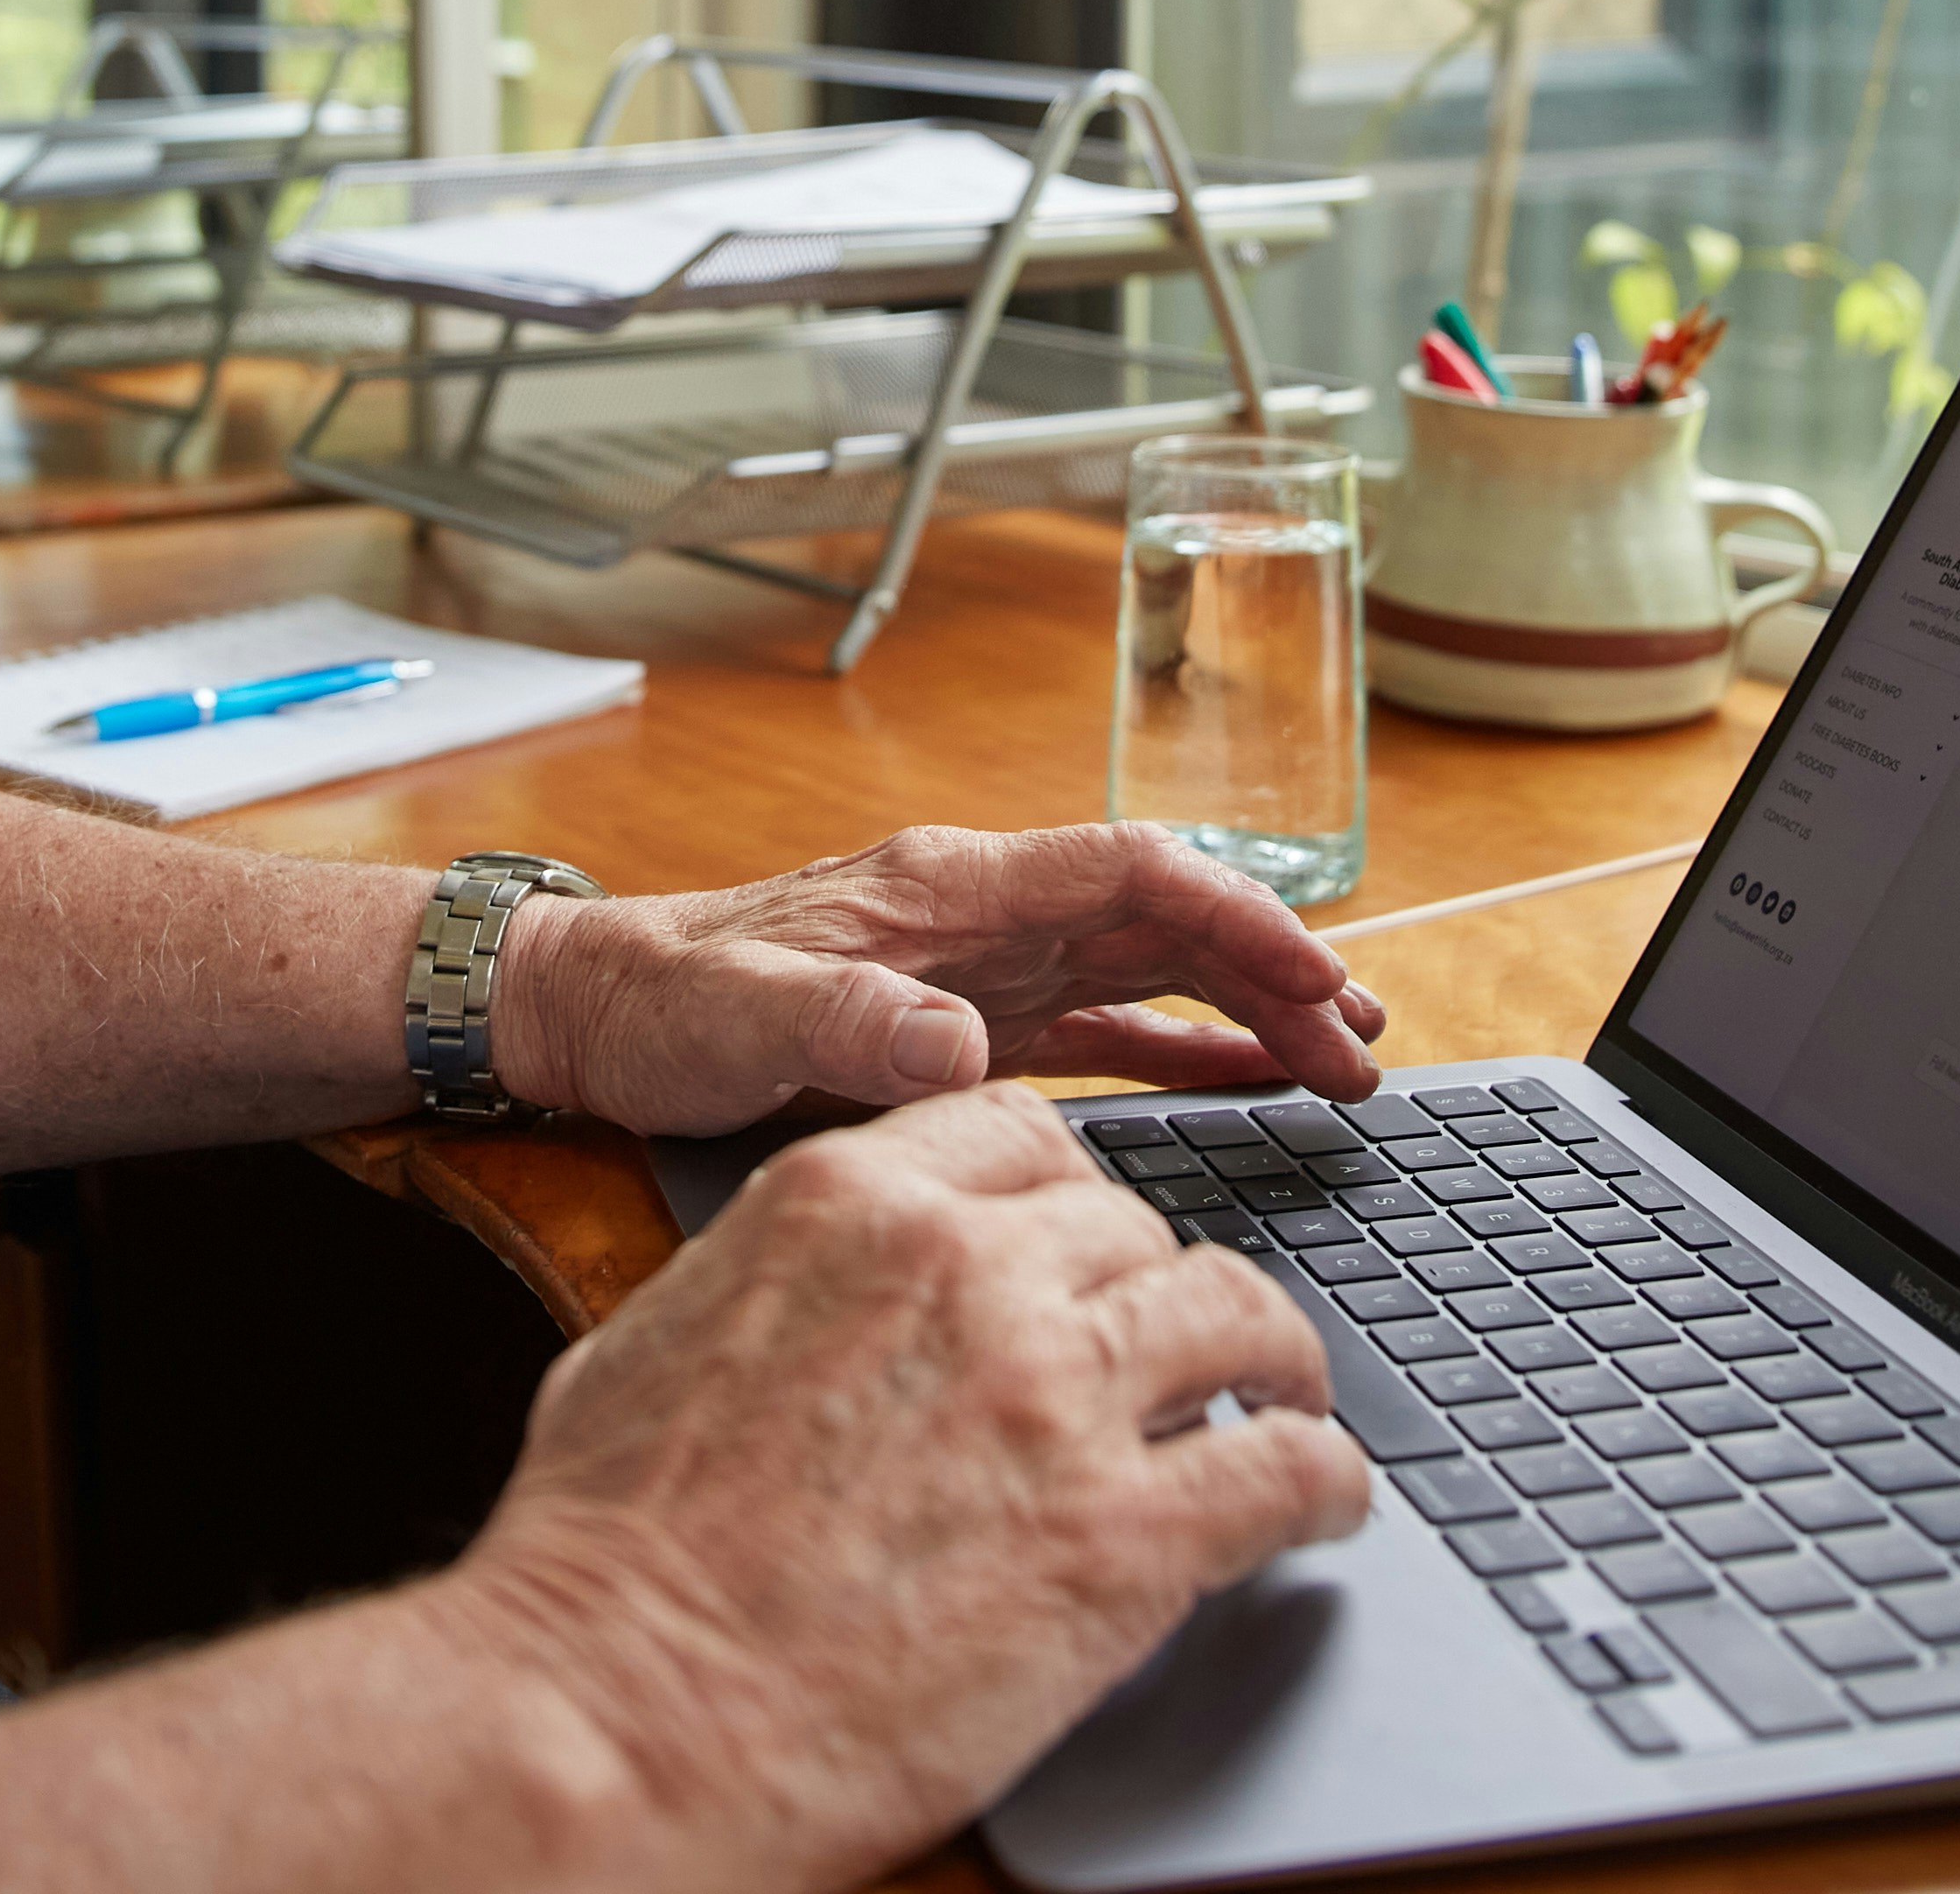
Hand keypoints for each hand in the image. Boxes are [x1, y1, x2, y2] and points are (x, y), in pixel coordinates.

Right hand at [433, 1084, 1370, 1886]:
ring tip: (1289, 1402)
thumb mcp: (653, 1347)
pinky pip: (1285, 1470)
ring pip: (1240, 1315)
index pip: (1023, 1137)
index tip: (1092, 1249)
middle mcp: (967, 1272)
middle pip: (1137, 1227)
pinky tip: (1324, 1504)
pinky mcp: (1125, 1538)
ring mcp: (1056, 1397)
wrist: (618, 1716)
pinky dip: (1326, 1483)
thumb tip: (791, 1310)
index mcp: (846, 1204)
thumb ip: (759, 1291)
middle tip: (1176, 1355)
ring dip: (1277, 1361)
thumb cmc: (601, 1560)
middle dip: (1159, 1291)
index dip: (1075, 1200)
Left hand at [494, 823, 1386, 1135]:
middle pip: (1168, 919)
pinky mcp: (965, 1025)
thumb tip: (960, 1051)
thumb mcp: (742, 1020)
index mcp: (948, 888)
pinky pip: (1105, 1030)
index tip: (1317, 976)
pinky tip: (1247, 1087)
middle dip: (1276, 969)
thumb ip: (851, 1027)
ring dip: (1249, 1011)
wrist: (591, 1019)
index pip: (1130, 872)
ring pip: (1152, 972)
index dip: (1236, 917)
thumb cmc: (661, 1006)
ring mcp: (980, 969)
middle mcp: (980, 916)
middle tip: (1367, 1044)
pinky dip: (1184, 1053)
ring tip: (1344, 1063)